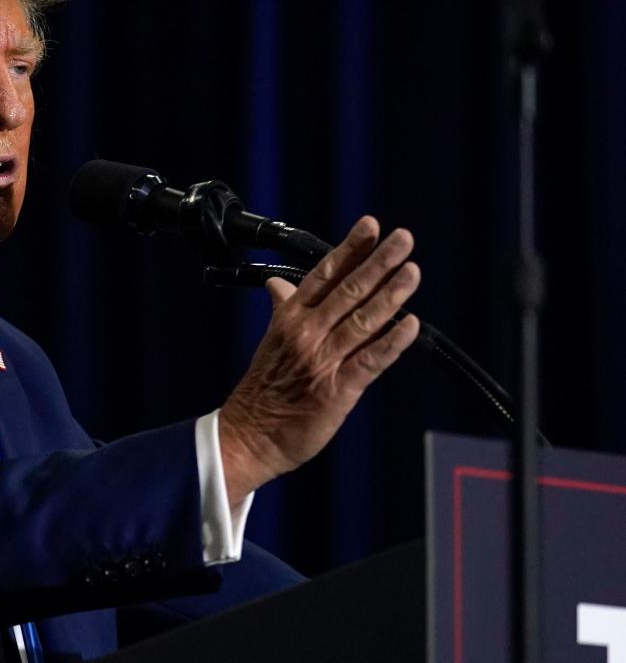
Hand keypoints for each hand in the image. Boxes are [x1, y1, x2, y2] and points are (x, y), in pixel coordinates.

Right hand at [218, 215, 420, 505]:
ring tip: (412, 271)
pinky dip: (392, 343)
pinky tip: (411, 325)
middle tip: (404, 238)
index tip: (370, 227)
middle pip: (348, 290)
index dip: (349, 250)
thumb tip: (277, 284)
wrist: (249, 434)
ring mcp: (323, 361)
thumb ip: (283, 309)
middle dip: (379, 262)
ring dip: (391, 294)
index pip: (324, 275)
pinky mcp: (338, 390)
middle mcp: (307, 334)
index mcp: (289, 319)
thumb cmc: (262, 389)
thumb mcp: (270, 340)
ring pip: (363, 320)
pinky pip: (370, 361)